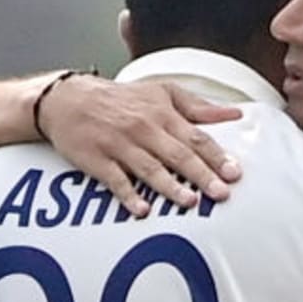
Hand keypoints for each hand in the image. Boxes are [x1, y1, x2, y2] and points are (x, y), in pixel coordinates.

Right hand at [39, 75, 243, 215]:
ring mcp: (120, 145)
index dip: (216, 156)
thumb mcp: (161, 92)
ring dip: (170, 186)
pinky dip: (128, 195)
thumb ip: (199, 106)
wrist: (67, 99)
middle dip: (201, 175)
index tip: (234, 172)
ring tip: (190, 201)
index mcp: (163, 114)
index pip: (195, 137)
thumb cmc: (121, 99)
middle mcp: (144, 129)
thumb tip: (234, 114)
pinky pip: (116, 181)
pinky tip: (142, 209)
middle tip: (221, 193)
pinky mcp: (97, 160)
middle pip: (178, 155)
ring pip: (150, 168)